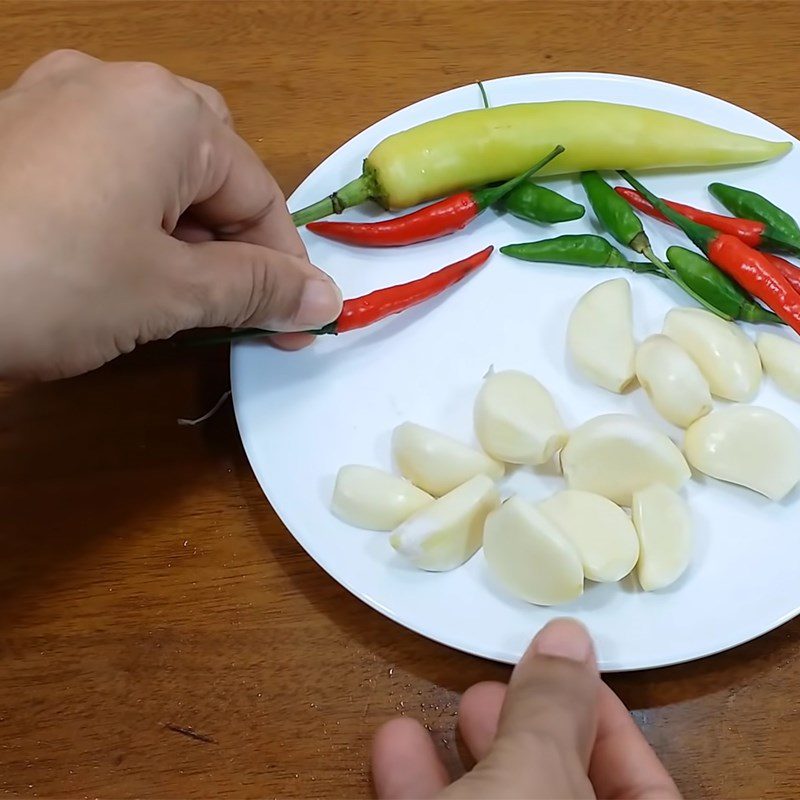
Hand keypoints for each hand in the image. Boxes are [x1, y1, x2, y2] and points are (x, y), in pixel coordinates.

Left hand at [0, 50, 340, 379]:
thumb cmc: (49, 281)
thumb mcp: (170, 292)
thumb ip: (258, 290)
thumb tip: (326, 302)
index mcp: (166, 111)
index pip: (258, 193)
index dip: (285, 266)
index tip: (300, 325)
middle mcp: (112, 86)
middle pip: (209, 169)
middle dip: (230, 239)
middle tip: (228, 302)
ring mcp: (51, 102)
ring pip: (154, 169)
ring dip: (181, 234)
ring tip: (169, 296)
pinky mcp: (11, 135)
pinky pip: (100, 169)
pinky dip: (127, 220)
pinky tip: (110, 269)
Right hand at [372, 619, 681, 798]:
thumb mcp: (536, 780)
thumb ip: (553, 709)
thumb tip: (571, 638)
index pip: (647, 787)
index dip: (608, 720)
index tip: (566, 669)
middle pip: (566, 788)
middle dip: (531, 728)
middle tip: (503, 681)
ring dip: (469, 753)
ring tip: (457, 700)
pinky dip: (419, 786)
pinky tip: (394, 745)